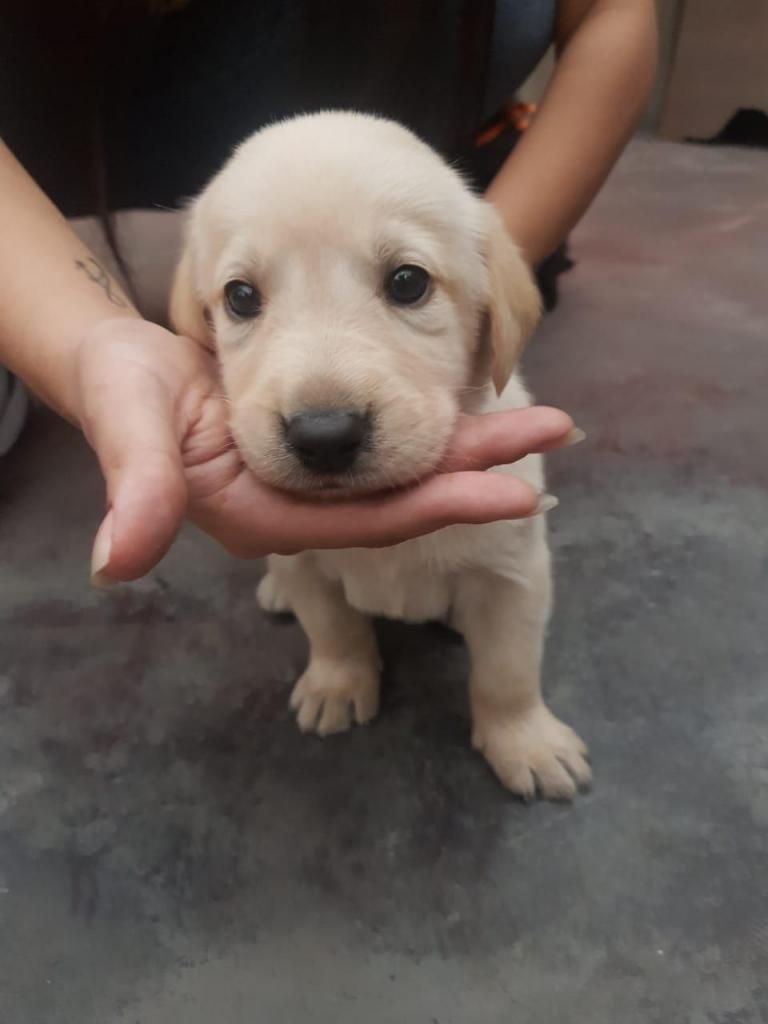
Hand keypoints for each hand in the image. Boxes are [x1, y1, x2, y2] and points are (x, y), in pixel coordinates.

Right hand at [75, 318, 578, 583]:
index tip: (518, 491)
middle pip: (407, 494)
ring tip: (540, 415)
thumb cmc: (120, 390)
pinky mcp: (317, 446)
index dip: (446, 504)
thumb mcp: (128, 425)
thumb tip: (116, 561)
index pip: (374, 519)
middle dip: (482, 466)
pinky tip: (478, 401)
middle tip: (558, 430)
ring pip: (405, 466)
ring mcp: (311, 479)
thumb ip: (138, 486)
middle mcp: (302, 505)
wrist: (119, 368)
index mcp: (267, 516)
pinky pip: (388, 441)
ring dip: (470, 442)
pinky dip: (433, 422)